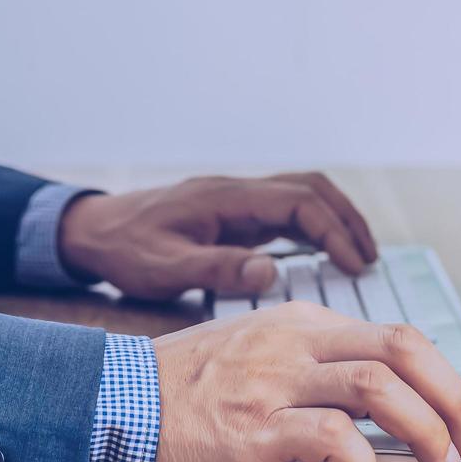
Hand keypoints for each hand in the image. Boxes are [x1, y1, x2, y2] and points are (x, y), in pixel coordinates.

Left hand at [57, 173, 377, 299]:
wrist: (91, 232)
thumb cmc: (124, 250)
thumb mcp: (165, 268)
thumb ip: (216, 269)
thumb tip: (271, 272)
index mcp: (225, 199)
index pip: (298, 202)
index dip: (335, 231)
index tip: (357, 264)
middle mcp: (236, 193)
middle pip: (309, 189)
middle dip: (346, 219)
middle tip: (369, 259)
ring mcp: (234, 201)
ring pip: (300, 196)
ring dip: (333, 220)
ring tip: (357, 257)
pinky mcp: (230, 215)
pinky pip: (283, 212)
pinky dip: (311, 228)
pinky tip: (321, 256)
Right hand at [150, 302, 460, 461]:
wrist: (122, 398)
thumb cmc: (189, 384)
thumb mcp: (258, 348)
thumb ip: (314, 361)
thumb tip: (385, 399)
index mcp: (302, 323)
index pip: (396, 336)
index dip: (447, 377)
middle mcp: (295, 343)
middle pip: (402, 349)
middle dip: (454, 395)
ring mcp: (275, 382)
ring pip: (378, 389)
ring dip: (425, 429)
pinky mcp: (256, 427)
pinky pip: (331, 436)